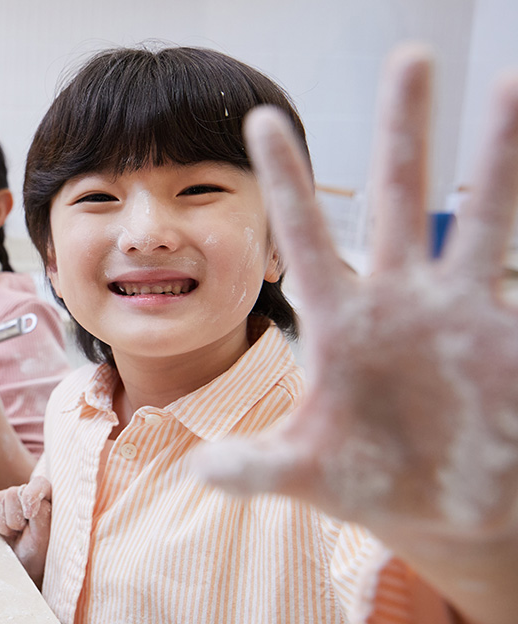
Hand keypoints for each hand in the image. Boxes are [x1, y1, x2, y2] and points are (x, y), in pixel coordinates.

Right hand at [0, 476, 51, 586]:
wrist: (24, 565)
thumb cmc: (40, 552)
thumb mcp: (45, 538)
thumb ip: (41, 515)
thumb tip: (27, 497)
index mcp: (48, 497)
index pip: (39, 484)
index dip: (30, 496)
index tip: (28, 515)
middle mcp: (29, 492)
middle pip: (12, 493)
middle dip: (14, 519)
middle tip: (21, 533)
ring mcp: (11, 497)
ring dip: (3, 524)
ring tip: (14, 534)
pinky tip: (4, 531)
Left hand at [193, 44, 517, 623]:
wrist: (441, 510)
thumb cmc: (367, 480)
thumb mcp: (306, 473)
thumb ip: (255, 468)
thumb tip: (196, 475)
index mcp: (340, 321)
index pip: (305, 235)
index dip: (286, 180)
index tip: (258, 118)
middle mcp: (399, 299)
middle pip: (398, 197)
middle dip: (404, 129)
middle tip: (408, 55)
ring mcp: (458, 309)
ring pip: (479, 214)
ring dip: (498, 153)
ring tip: (510, 81)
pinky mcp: (504, 332)